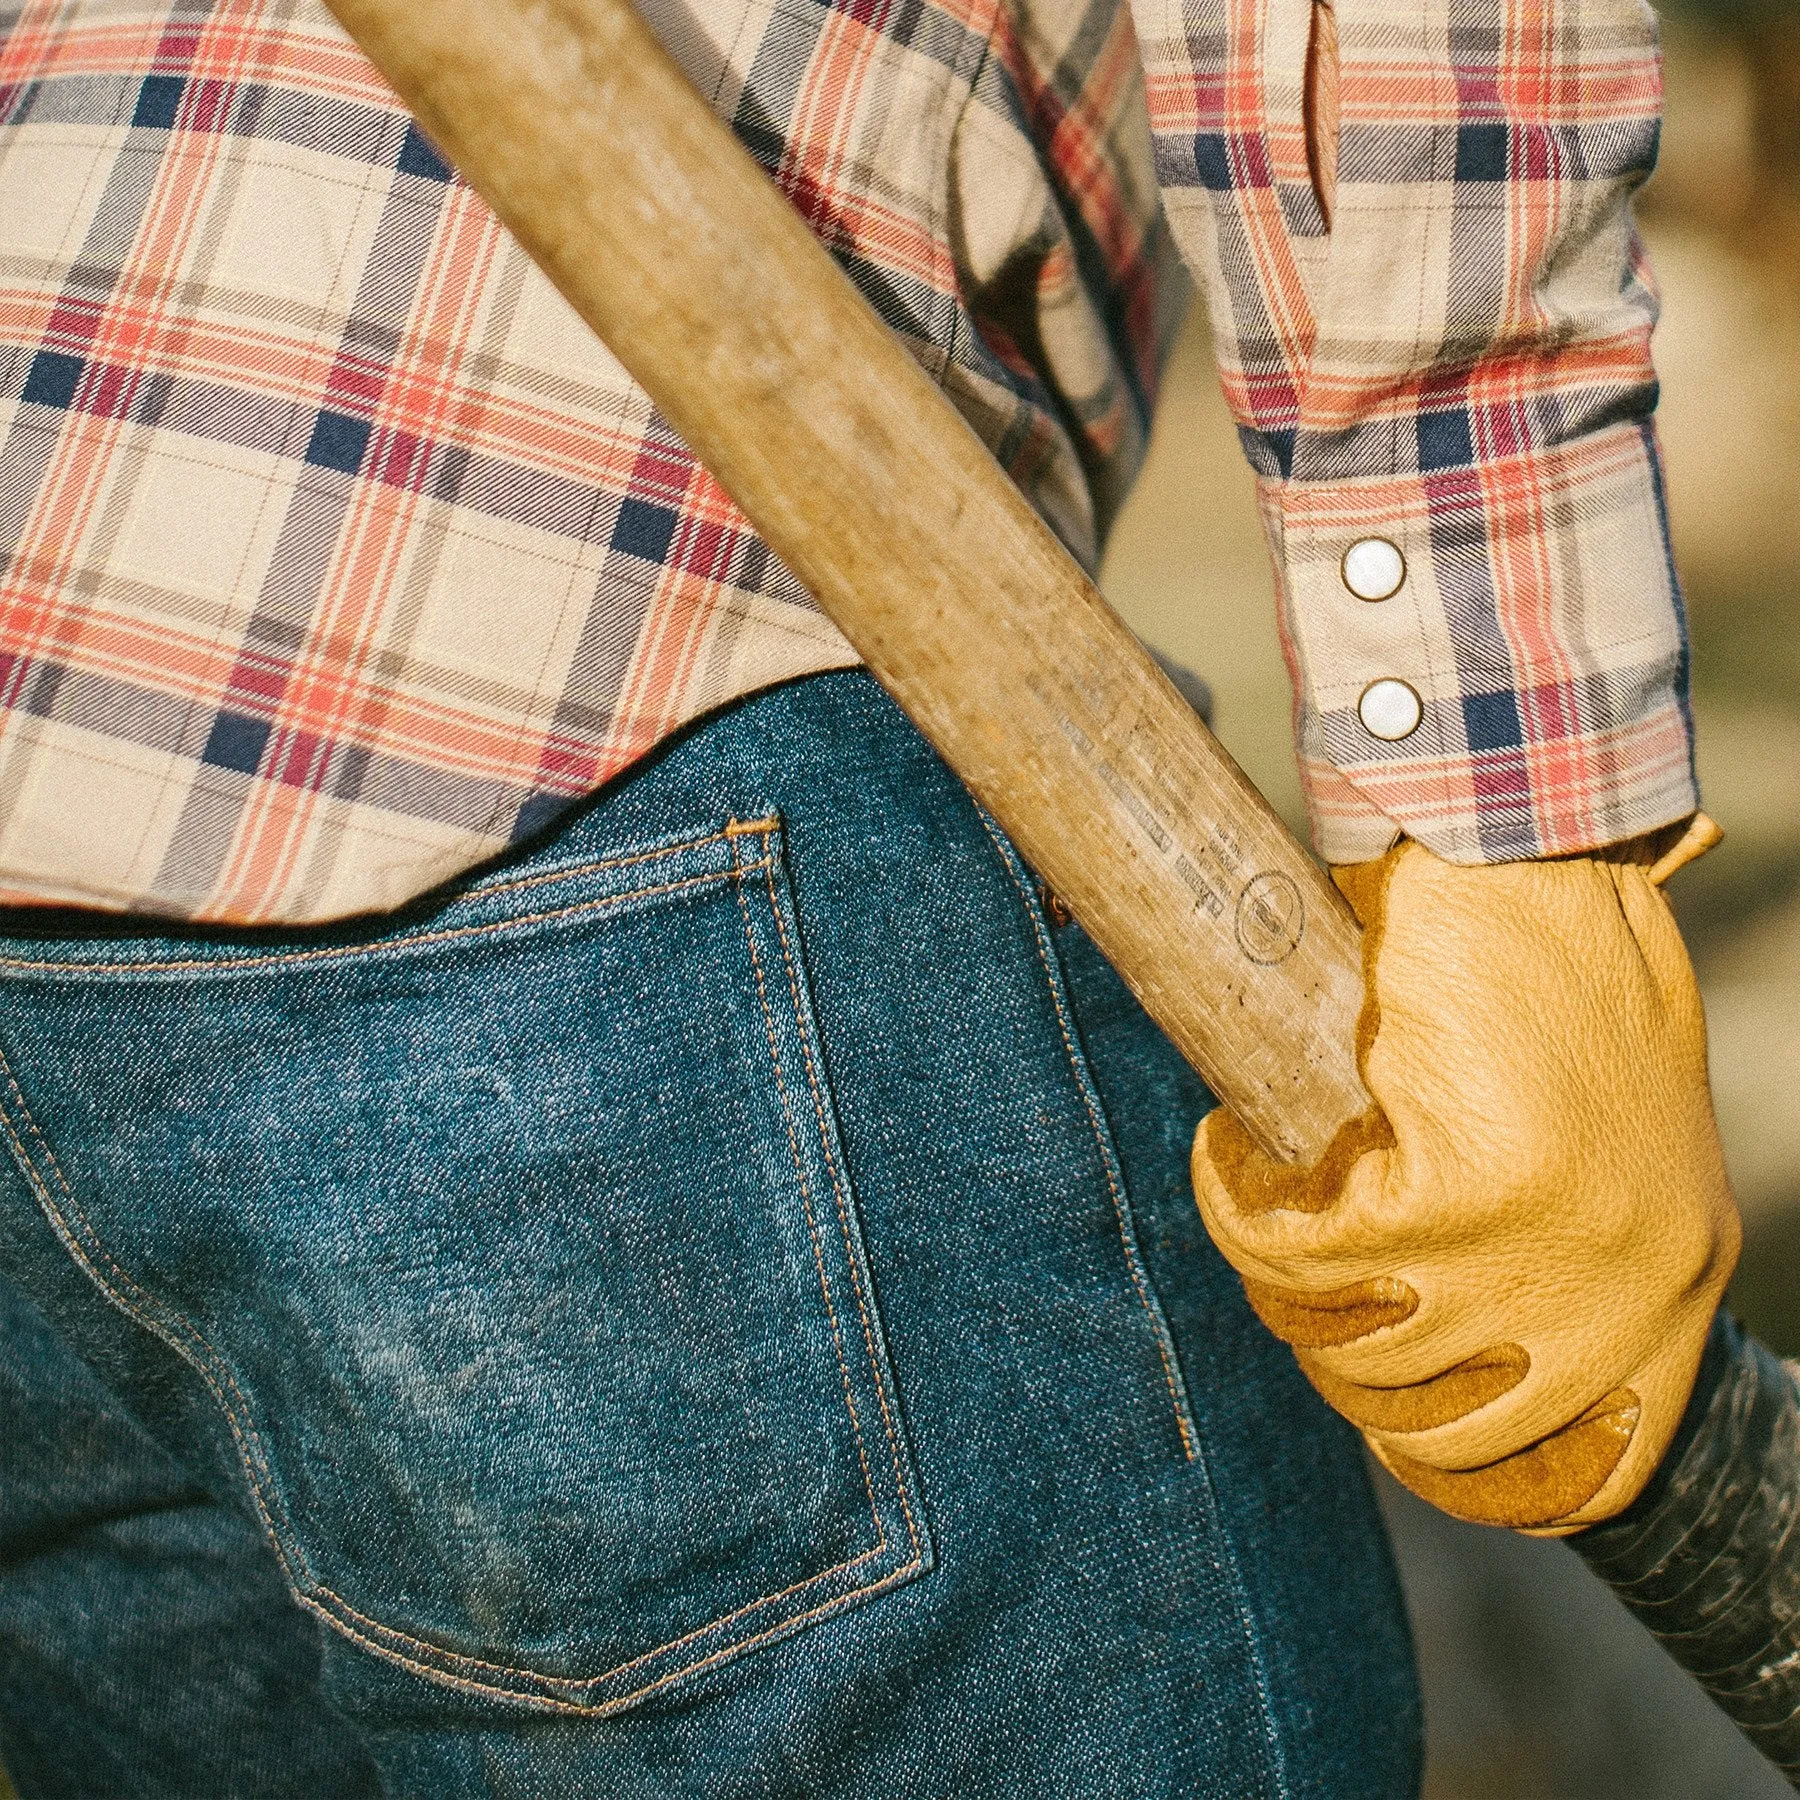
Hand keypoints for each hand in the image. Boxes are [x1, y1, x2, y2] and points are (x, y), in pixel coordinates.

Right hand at [1191, 830, 1740, 1531]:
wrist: (1530, 830)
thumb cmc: (1567, 950)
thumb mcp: (1616, 1113)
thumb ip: (1574, 1225)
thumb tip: (1481, 1329)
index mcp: (1675, 1278)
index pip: (1587, 1473)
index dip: (1475, 1479)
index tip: (1395, 1438)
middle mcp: (1622, 1287)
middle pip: (1429, 1418)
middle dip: (1333, 1361)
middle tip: (1288, 1274)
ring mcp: (1544, 1251)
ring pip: (1348, 1344)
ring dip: (1274, 1287)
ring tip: (1253, 1204)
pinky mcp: (1455, 1190)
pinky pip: (1294, 1253)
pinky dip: (1236, 1210)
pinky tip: (1225, 1155)